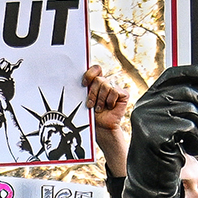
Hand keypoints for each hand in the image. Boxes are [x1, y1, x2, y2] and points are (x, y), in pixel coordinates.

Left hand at [86, 55, 136, 174]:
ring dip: (100, 100)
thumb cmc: (91, 116)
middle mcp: (106, 84)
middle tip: (90, 105)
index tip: (84, 84)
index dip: (90, 74)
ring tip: (99, 109)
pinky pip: (115, 91)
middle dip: (93, 94)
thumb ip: (84, 89)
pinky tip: (109, 107)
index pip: (96, 69)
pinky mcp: (123, 94)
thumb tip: (74, 80)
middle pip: (99, 79)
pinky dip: (110, 101)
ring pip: (106, 86)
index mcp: (96, 83)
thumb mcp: (84, 100)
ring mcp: (115, 88)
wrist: (101, 128)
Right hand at [118, 65, 197, 197]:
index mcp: (147, 100)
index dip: (194, 71)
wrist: (151, 185)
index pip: (172, 75)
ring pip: (190, 110)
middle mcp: (144, 106)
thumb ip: (183, 108)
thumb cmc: (166, 156)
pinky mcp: (154, 134)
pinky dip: (197, 140)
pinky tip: (192, 150)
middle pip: (185, 92)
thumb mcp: (173, 127)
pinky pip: (188, 128)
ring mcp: (147, 119)